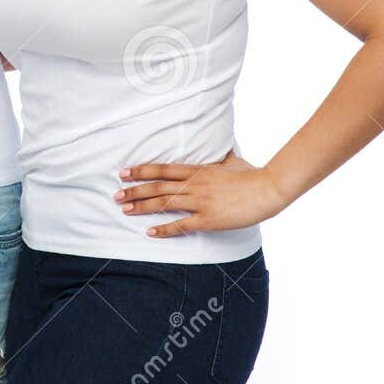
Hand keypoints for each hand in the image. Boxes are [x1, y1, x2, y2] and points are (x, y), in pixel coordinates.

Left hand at [113, 149, 289, 237]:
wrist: (268, 189)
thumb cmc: (252, 174)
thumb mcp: (232, 161)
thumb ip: (220, 158)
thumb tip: (220, 151)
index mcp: (198, 170)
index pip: (162, 169)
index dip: (141, 171)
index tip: (124, 173)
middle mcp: (194, 185)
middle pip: (157, 186)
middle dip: (134, 191)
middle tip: (115, 195)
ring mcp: (200, 202)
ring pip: (164, 203)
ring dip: (142, 207)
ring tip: (125, 209)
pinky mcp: (209, 219)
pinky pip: (181, 225)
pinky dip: (164, 228)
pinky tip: (150, 232)